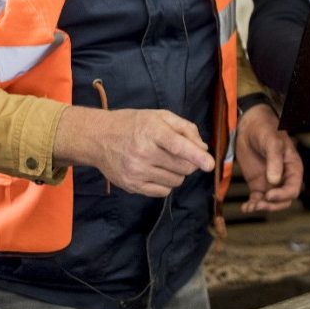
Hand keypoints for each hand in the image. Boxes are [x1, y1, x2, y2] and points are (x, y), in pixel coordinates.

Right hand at [55, 107, 214, 197]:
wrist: (99, 138)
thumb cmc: (134, 124)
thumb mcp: (160, 116)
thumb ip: (185, 128)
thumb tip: (202, 148)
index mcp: (151, 132)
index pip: (177, 146)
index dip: (196, 156)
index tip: (210, 165)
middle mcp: (142, 153)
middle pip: (182, 166)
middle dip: (190, 162)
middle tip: (181, 154)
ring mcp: (136, 171)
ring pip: (176, 181)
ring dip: (178, 173)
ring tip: (165, 161)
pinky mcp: (131, 186)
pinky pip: (163, 192)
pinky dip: (166, 184)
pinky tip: (157, 171)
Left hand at [234, 104, 302, 212]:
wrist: (249, 126)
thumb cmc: (266, 130)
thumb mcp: (272, 142)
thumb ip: (274, 160)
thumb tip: (274, 181)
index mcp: (293, 168)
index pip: (293, 189)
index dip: (283, 195)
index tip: (269, 195)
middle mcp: (284, 177)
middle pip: (284, 200)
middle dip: (272, 205)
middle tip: (259, 204)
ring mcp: (270, 182)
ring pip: (271, 202)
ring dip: (262, 207)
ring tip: (250, 207)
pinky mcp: (258, 184)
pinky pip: (258, 199)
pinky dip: (252, 205)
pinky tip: (245, 207)